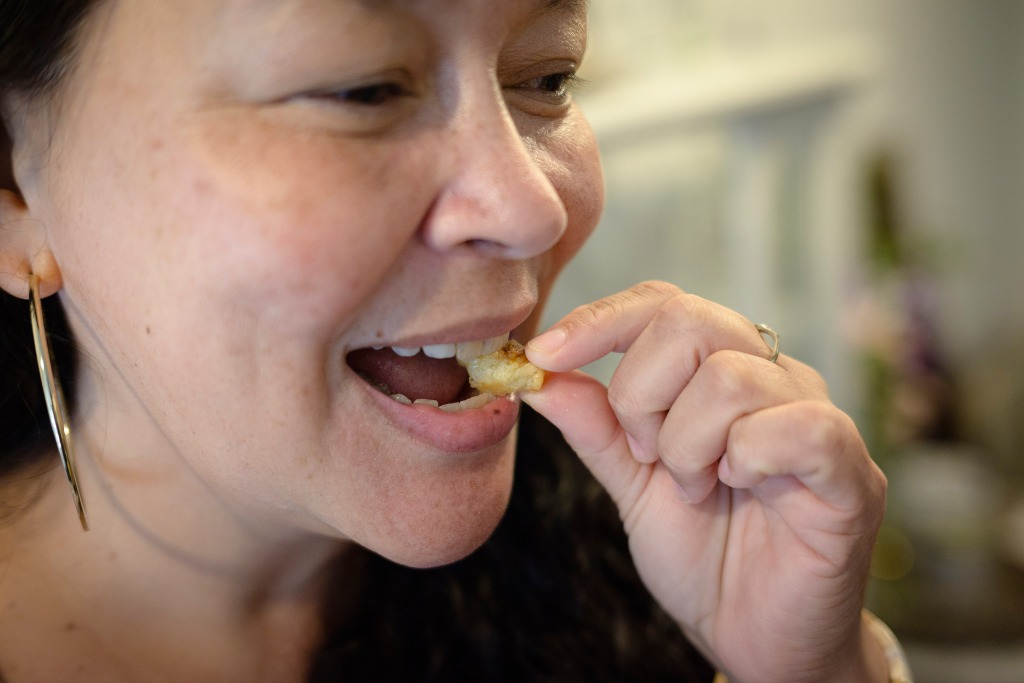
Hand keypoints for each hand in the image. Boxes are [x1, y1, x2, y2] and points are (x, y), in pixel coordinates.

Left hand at [522, 282, 888, 682]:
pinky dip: (747, 459)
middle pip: (690, 321)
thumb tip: (541, 372)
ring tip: (695, 489)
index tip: (543, 356)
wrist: (756, 639)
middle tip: (646, 457)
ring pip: (731, 377)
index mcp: (721, 371)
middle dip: (640, 395)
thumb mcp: (632, 485)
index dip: (600, 320)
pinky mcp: (849, 470)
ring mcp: (815, 418)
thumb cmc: (704, 556)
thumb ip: (596, 427)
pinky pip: (798, 427)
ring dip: (687, 445)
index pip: (663, 303)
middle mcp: (773, 378)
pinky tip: (741, 490)